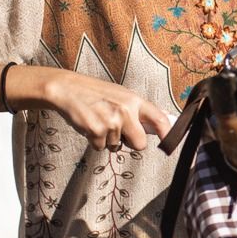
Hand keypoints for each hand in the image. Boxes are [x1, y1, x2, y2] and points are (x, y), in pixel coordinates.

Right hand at [39, 71, 173, 150]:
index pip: (159, 118)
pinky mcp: (96, 131)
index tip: (169, 144)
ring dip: (107, 139)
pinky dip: (94, 141)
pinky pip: (101, 148)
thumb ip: (138, 111)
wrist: (67, 89)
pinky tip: (89, 125)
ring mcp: (111, 122)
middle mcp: (126, 111)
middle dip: (130, 143)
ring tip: (98, 121)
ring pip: (116, 147)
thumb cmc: (95, 93)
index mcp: (135, 100)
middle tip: (118, 132)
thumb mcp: (121, 95)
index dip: (167, 134)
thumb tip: (160, 125)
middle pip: (140, 144)